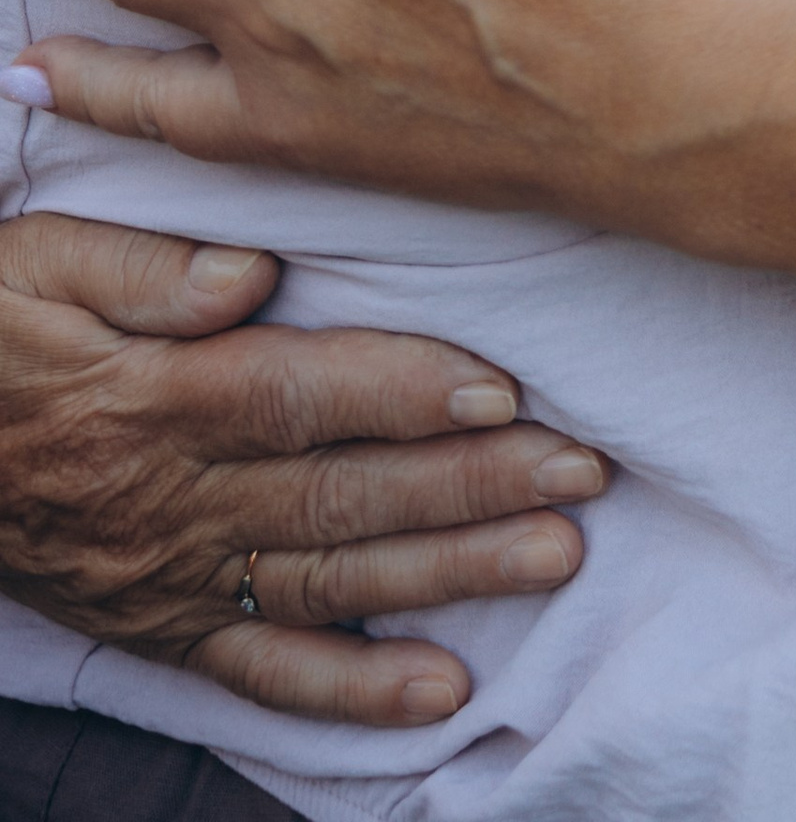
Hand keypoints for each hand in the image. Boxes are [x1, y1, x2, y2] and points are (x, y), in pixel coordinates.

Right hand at [0, 207, 603, 724]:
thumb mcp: (34, 265)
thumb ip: (142, 269)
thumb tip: (250, 272)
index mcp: (155, 398)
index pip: (300, 395)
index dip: (406, 392)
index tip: (505, 387)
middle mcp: (176, 497)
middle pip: (343, 491)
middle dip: (472, 483)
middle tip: (580, 469)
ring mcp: (175, 575)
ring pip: (332, 577)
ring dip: (450, 571)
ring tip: (555, 554)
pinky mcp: (165, 627)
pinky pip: (265, 672)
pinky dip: (354, 690)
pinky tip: (442, 690)